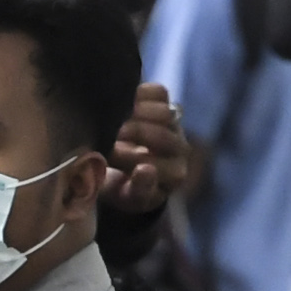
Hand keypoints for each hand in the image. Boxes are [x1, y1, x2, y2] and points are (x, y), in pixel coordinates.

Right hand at [107, 83, 190, 213]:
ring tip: (117, 122)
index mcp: (174, 175)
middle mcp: (181, 150)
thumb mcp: (126, 196)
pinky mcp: (166, 104)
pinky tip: (126, 102)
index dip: (130, 159)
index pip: (157, 165)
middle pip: (160, 136)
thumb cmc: (121, 188)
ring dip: (137, 115)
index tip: (110, 157)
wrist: (122, 170)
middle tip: (109, 138)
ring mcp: (175, 126)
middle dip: (131, 136)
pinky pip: (159, 93)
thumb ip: (138, 189)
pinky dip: (142, 94)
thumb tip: (145, 170)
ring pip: (164, 113)